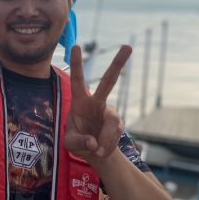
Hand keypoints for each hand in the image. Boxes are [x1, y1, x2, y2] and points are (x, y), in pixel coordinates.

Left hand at [64, 44, 131, 159]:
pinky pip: (115, 134)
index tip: (75, 46)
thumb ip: (78, 142)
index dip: (76, 64)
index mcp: (80, 101)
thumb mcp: (70, 144)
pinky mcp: (118, 124)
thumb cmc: (78, 142)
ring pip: (112, 123)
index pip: (77, 80)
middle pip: (109, 81)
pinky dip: (108, 145)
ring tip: (97, 151)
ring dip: (105, 140)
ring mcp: (110, 112)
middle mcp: (97, 102)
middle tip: (128, 46)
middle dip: (118, 63)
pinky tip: (101, 151)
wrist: (94, 153)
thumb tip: (93, 143)